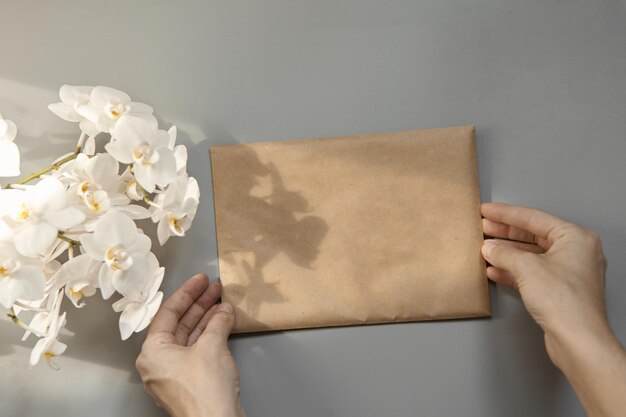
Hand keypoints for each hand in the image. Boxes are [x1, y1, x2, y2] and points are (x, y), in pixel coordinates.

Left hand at [135, 273, 245, 416]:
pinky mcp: (187, 384)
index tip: (201, 279)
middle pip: (178, 324)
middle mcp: (157, 363)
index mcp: (152, 352)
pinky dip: (208, 337)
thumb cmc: (205, 390)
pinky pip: (195, 352)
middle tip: (214, 288)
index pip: (168, 312)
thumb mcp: (212, 346)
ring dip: (206, 320)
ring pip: (188, 338)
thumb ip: (218, 322)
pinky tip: (222, 325)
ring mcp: (172, 375)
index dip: (187, 292)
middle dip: (198, 305)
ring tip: (223, 304)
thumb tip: (224, 311)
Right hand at [481, 202, 625, 416]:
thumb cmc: (564, 301)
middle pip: (533, 235)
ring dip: (507, 252)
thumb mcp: (526, 267)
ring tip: (485, 248)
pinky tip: (495, 270)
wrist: (577, 339)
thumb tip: (490, 248)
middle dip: (506, 233)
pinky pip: (533, 273)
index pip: (534, 218)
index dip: (506, 214)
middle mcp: (576, 252)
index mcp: (576, 237)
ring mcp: (569, 272)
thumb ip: (504, 253)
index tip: (488, 211)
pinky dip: (514, 270)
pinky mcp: (561, 290)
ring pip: (532, 255)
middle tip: (484, 226)